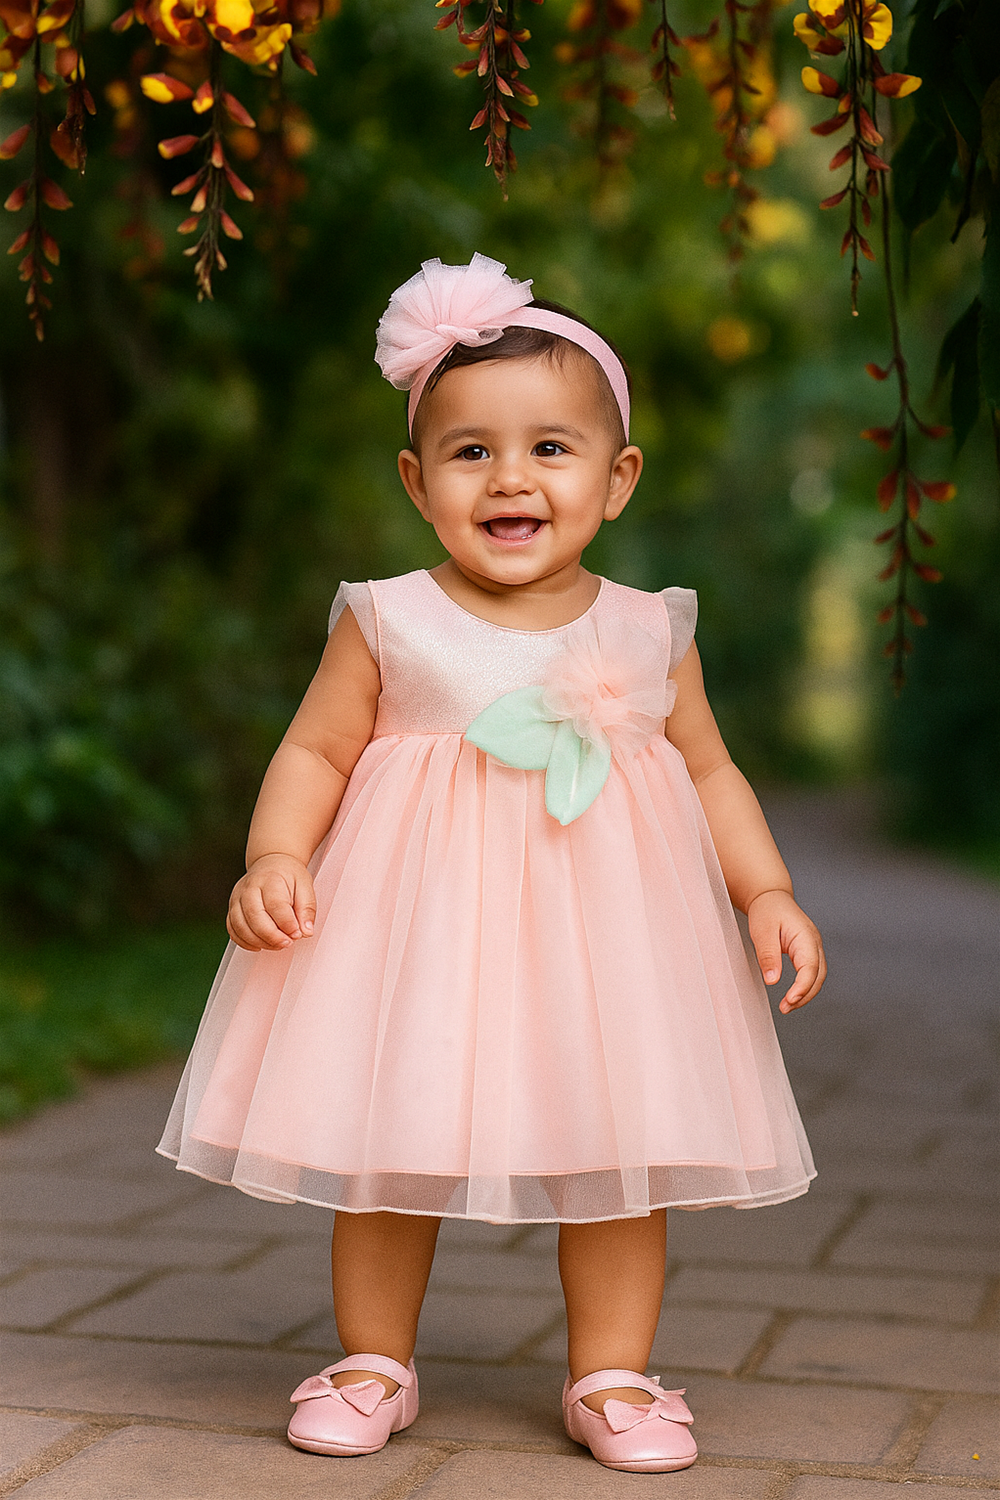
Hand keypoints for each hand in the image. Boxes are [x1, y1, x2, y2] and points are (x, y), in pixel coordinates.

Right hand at [227, 854, 316, 951]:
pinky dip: (245, 942)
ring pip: (241, 926)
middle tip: (287, 942)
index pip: (276, 905)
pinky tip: (261, 944)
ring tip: (277, 944)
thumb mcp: (305, 886)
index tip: (298, 933)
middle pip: (255, 917)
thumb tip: (306, 931)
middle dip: (272, 936)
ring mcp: (237, 898)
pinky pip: (232, 930)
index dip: (287, 924)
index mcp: (270, 879)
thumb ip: (307, 909)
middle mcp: (249, 887)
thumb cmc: (288, 876)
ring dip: (260, 941)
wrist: (270, 864)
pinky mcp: (232, 909)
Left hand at [747, 889, 825, 1013]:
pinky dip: (804, 986)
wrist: (771, 897)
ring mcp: (814, 948)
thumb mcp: (762, 932)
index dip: (802, 987)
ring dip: (805, 994)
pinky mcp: (808, 952)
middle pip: (818, 976)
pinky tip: (792, 996)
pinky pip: (811, 973)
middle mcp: (814, 943)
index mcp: (806, 936)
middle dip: (805, 995)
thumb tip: (772, 981)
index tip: (790, 1000)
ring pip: (818, 977)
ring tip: (787, 1006)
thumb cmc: (767, 910)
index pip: (810, 967)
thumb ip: (768, 956)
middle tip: (786, 1008)